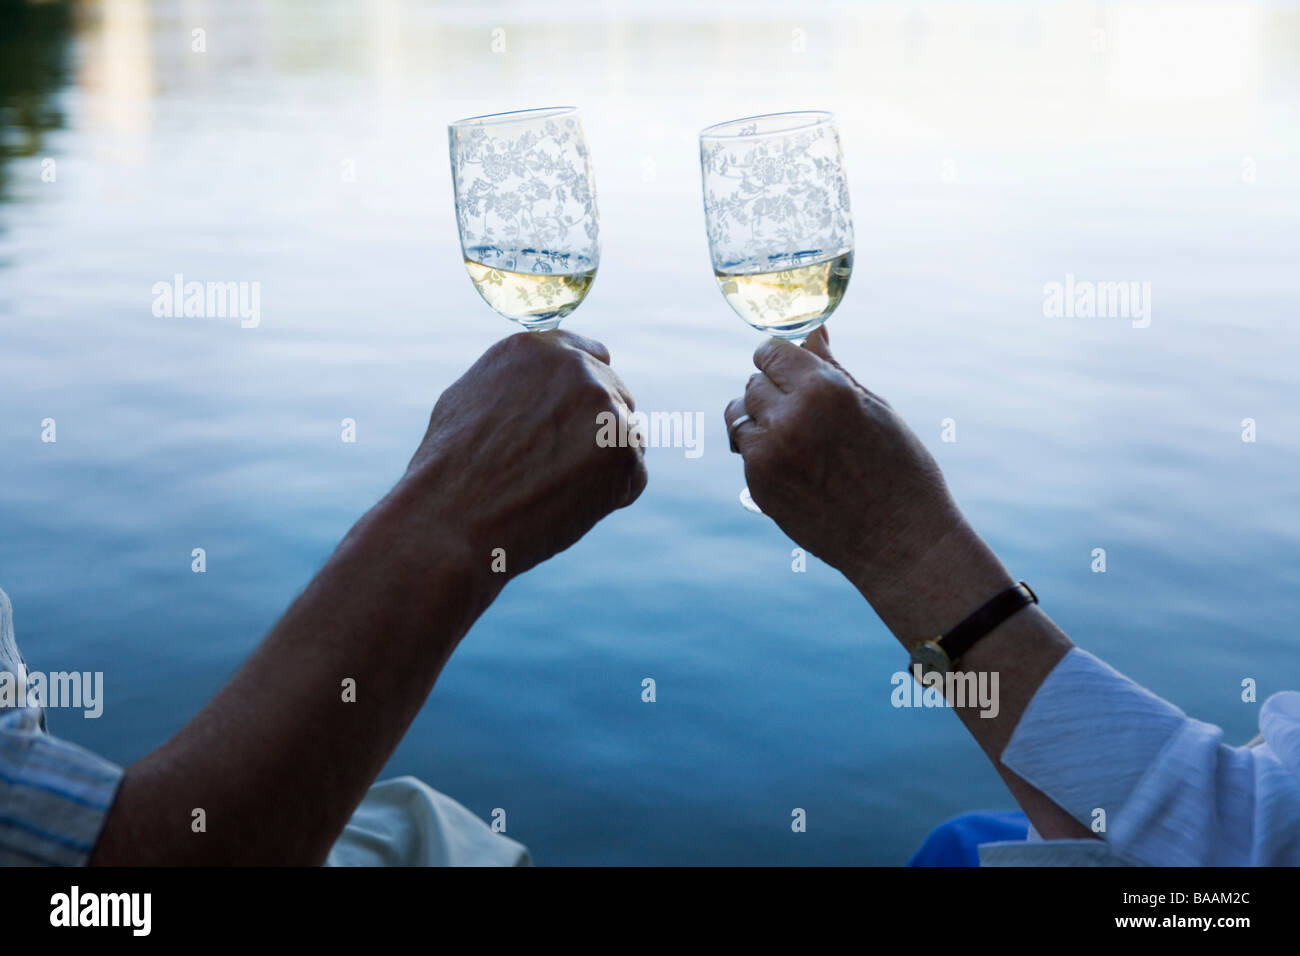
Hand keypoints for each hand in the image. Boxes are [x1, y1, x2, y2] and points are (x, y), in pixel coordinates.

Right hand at [404, 329, 646, 580]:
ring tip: (551, 490)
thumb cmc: (449, 472)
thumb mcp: (470, 400)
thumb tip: (546, 385)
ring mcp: (603, 405)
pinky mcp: (622, 448)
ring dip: (603, 467)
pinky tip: (565, 506)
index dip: (589, 392)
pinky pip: (632, 476)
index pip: (591, 355)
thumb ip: (518, 384)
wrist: (451, 519)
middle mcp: (575, 367)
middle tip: (556, 472)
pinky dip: (609, 498)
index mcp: (537, 349)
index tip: (583, 418)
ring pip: (628, 438)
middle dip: (597, 434)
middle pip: (617, 398)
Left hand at [724, 327, 964, 599]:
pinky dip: (761, 449)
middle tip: (804, 410)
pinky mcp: (758, 484)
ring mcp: (768, 453)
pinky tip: (795, 464)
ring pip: (740, 414)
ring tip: (796, 436)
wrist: (899, 541)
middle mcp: (788, 417)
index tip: (790, 369)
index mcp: (823, 389)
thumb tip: (813, 333)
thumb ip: (833, 368)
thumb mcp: (874, 407)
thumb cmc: (899, 470)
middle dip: (774, 389)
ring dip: (760, 418)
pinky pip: (745, 449)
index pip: (771, 352)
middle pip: (754, 382)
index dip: (781, 359)